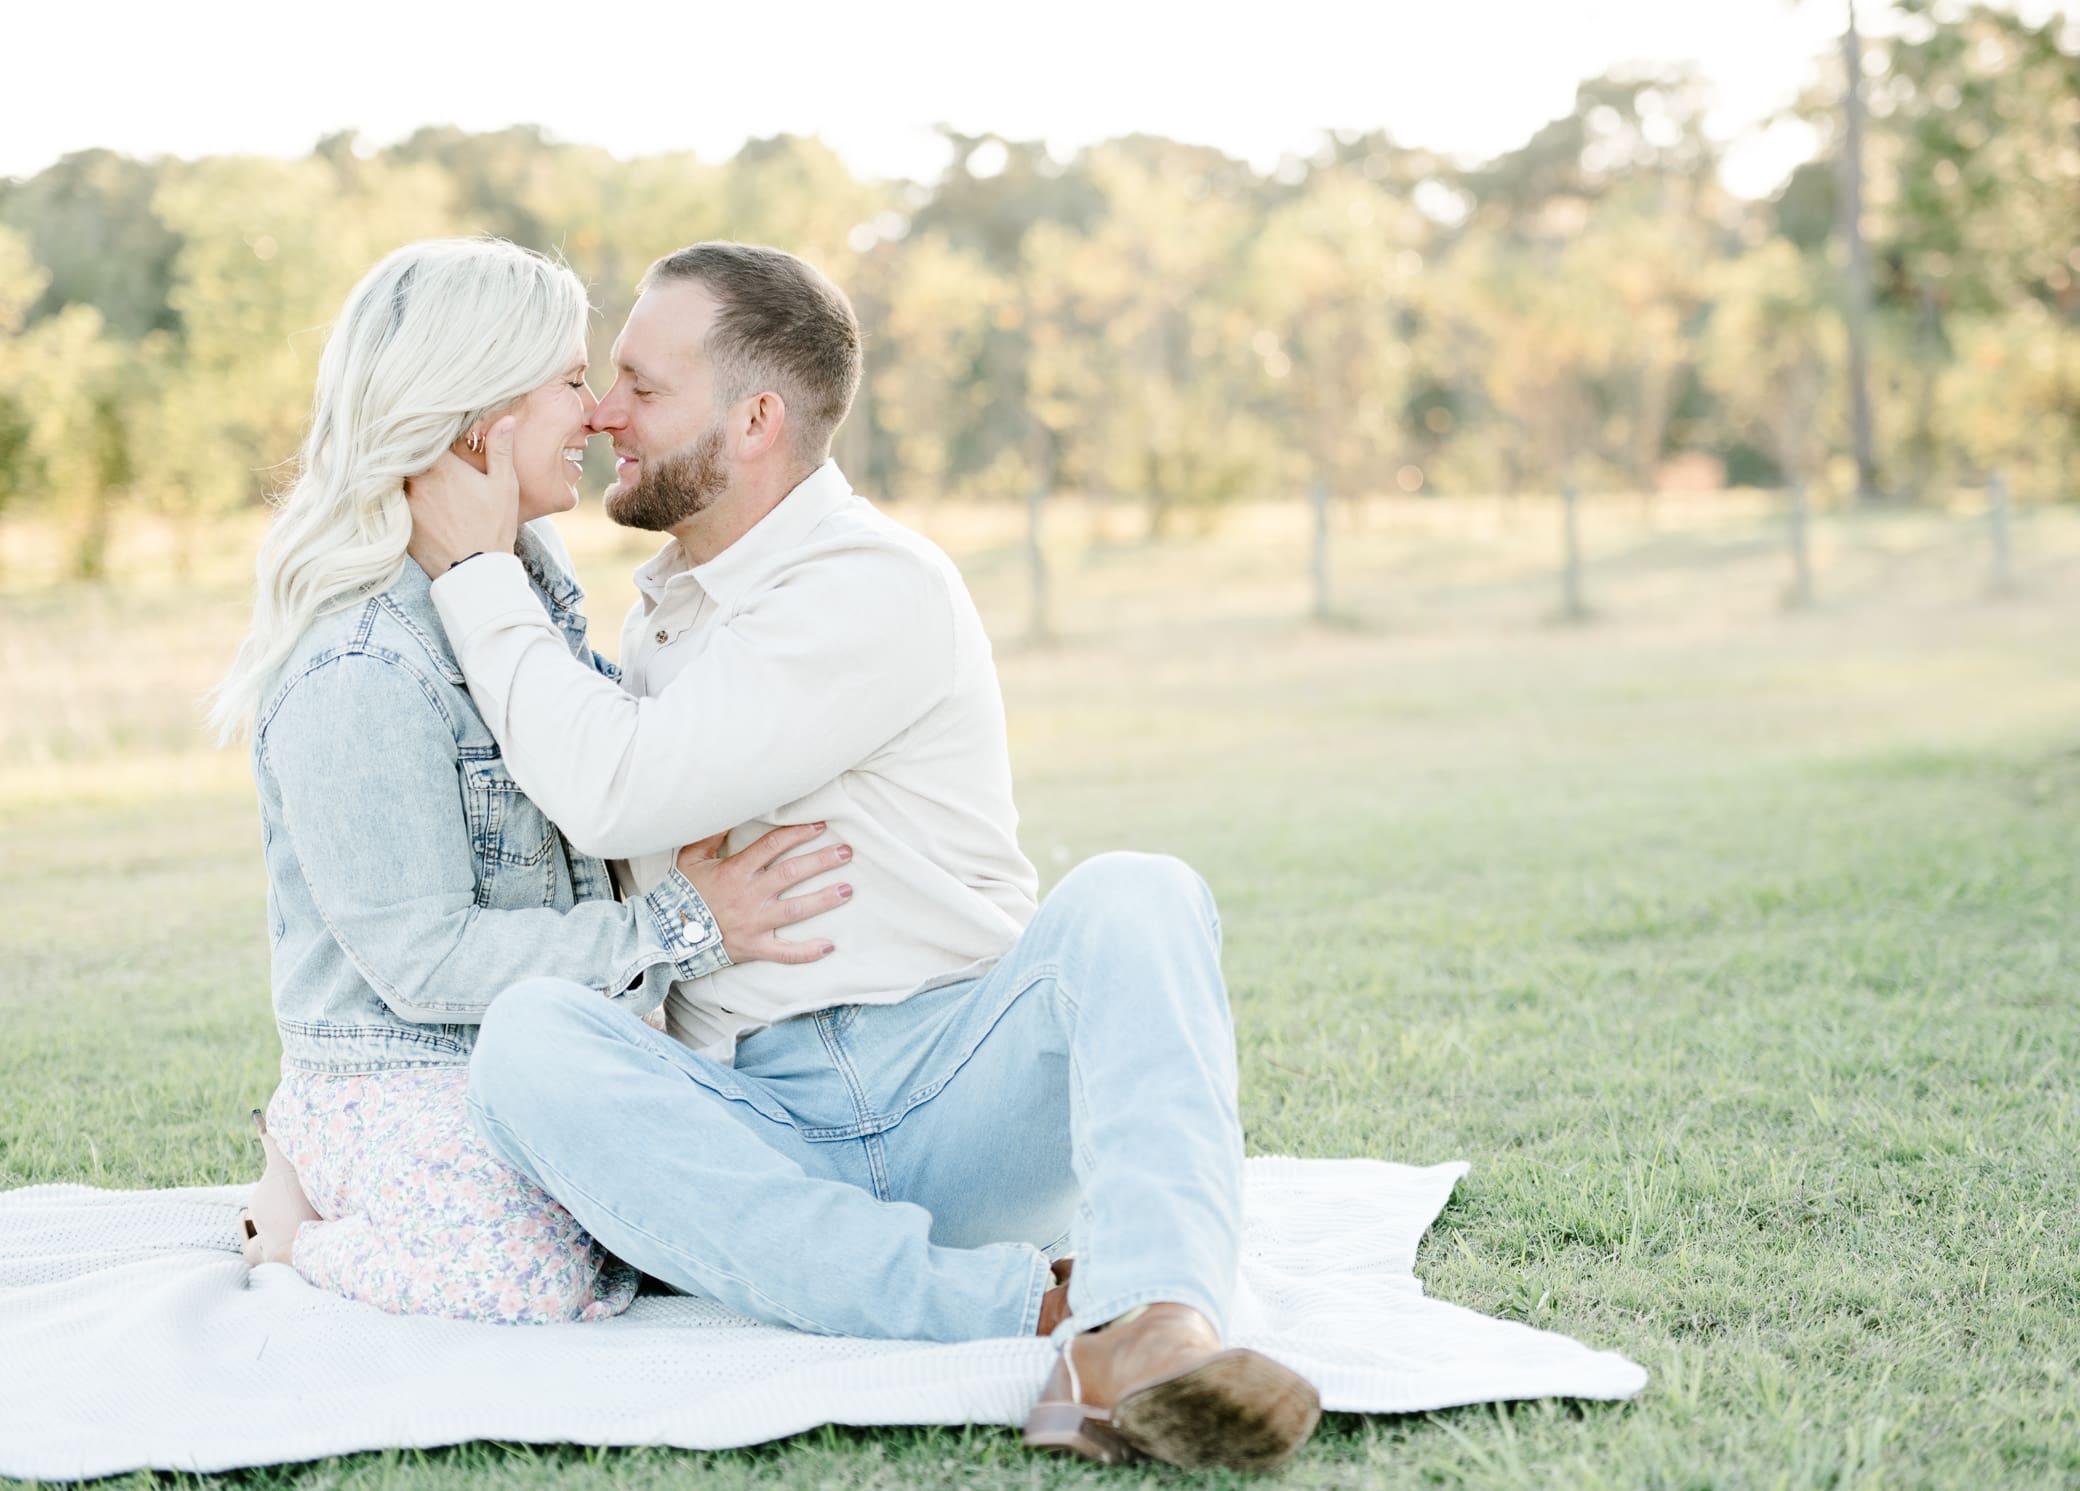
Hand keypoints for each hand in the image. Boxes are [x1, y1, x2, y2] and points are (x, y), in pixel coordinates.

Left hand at [405, 416, 519, 574]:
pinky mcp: (398, 522)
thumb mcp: (504, 486)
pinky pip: (391, 500)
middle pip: (404, 453)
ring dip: (402, 472)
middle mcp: (415, 481)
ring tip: (416, 479)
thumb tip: (506, 420)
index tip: (427, 425)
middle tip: (414, 446)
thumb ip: (500, 450)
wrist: (475, 572)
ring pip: (394, 476)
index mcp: (440, 466)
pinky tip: (410, 499)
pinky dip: (397, 495)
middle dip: (411, 450)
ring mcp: (403, 503)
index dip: (424, 429)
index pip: (421, 434)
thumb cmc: (493, 527)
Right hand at [676, 822, 851, 964]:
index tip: (820, 827)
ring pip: (796, 910)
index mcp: (736, 871)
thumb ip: (710, 836)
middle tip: (846, 852)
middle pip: (792, 873)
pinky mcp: (755, 947)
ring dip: (823, 899)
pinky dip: (806, 952)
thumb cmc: (682, 894)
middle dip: (821, 861)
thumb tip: (728, 814)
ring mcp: (755, 922)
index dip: (797, 833)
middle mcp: (750, 894)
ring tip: (847, 890)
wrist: (668, 934)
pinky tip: (829, 946)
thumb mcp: (690, 858)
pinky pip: (784, 952)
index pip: (772, 846)